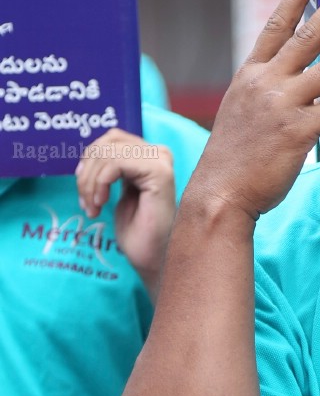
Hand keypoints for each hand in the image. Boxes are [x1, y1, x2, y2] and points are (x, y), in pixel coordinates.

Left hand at [76, 130, 176, 298]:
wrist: (151, 257)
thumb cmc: (136, 231)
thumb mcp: (116, 190)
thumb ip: (108, 168)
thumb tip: (88, 153)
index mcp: (150, 156)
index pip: (112, 138)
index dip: (90, 159)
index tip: (83, 190)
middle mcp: (159, 154)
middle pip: (108, 141)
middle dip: (87, 172)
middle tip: (85, 202)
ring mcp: (161, 161)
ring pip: (108, 153)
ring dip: (90, 182)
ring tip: (92, 207)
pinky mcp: (160, 173)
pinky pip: (116, 163)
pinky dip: (100, 184)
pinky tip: (101, 205)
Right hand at [187, 0, 319, 224]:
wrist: (220, 195)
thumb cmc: (233, 162)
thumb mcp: (242, 116)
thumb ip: (266, 96)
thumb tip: (300, 89)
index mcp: (249, 76)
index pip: (274, 27)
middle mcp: (264, 82)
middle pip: (306, 35)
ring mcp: (280, 104)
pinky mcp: (297, 130)